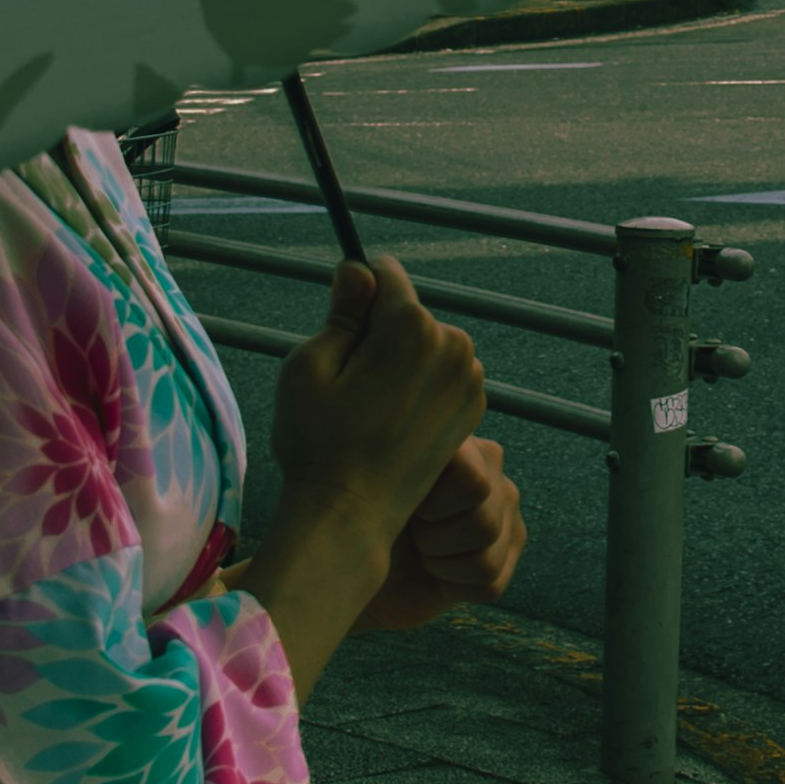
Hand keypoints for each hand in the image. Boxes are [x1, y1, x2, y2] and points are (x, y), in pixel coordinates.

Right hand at [242, 262, 492, 704]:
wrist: (352, 515)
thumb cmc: (318, 443)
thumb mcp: (311, 366)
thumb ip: (342, 311)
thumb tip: (358, 267)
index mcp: (411, 326)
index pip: (384, 274)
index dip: (356, 294)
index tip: (339, 326)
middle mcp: (452, 345)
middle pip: (408, 312)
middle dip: (379, 331)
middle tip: (349, 383)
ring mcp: (469, 379)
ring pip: (426, 343)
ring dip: (401, 360)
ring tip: (369, 408)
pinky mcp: (473, 409)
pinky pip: (441, 374)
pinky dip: (419, 387)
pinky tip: (393, 423)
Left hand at [359, 432, 524, 632]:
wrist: (358, 562)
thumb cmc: (356, 516)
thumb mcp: (369, 486)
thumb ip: (396, 461)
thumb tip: (408, 446)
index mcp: (457, 439)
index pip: (473, 483)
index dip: (434, 507)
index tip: (405, 504)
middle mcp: (491, 464)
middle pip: (483, 523)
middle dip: (434, 540)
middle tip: (411, 531)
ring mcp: (507, 506)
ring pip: (486, 559)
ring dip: (441, 565)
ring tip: (421, 549)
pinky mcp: (511, 547)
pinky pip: (490, 583)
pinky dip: (454, 586)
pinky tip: (437, 570)